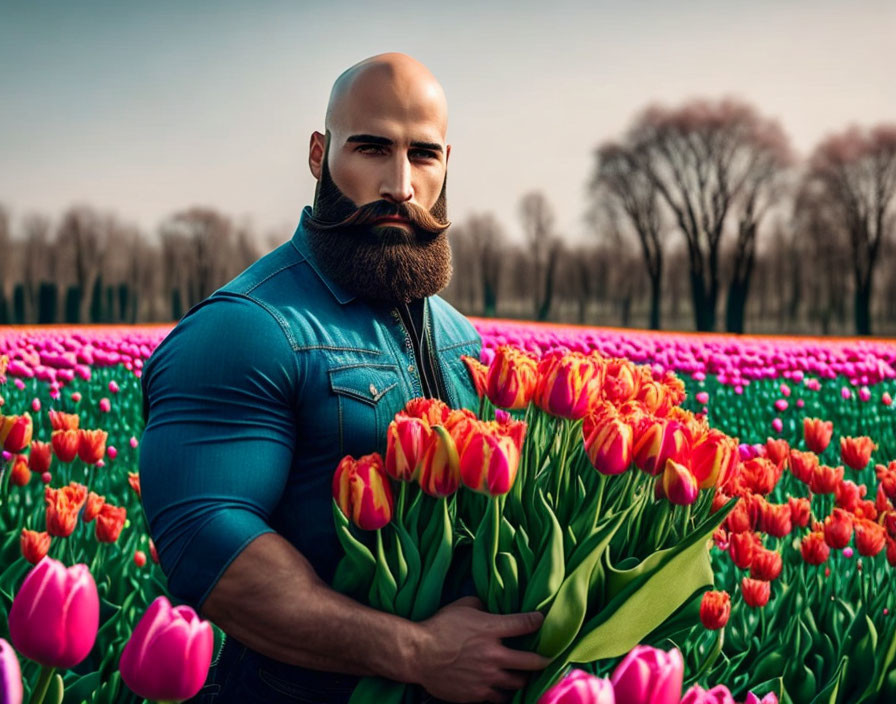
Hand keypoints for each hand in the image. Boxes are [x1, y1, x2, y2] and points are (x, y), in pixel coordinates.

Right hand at [413, 596, 551, 702]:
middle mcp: (494, 655)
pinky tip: (503, 689)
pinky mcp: (477, 694)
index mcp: (491, 629)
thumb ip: (481, 606)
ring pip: (518, 683)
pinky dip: (503, 694)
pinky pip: (499, 698)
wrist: (418, 655)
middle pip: (532, 662)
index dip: (538, 621)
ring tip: (523, 676)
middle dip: (542, 660)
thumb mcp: (462, 606)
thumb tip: (490, 607)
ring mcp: (487, 677)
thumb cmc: (439, 627)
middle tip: (546, 659)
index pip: (526, 624)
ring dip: (522, 679)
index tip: (541, 621)